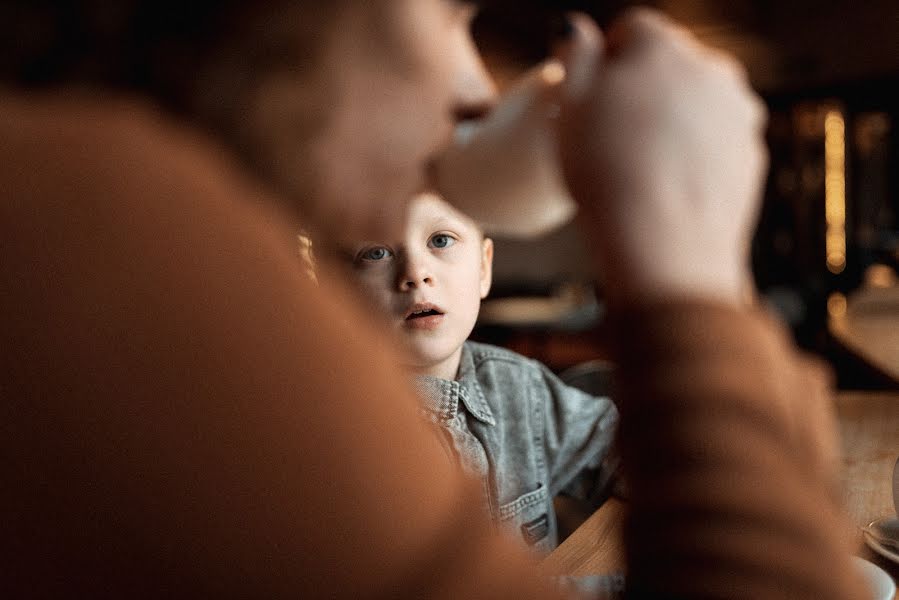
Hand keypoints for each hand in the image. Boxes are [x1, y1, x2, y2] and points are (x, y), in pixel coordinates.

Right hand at [555, 9, 767, 307]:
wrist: (666, 248)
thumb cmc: (607, 175)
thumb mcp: (570, 106)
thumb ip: (574, 54)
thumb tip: (577, 29)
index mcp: (663, 46)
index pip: (632, 29)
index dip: (604, 63)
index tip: (590, 100)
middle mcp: (712, 68)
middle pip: (669, 64)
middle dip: (642, 89)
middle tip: (610, 137)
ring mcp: (739, 112)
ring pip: (694, 103)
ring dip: (669, 122)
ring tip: (638, 167)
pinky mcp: (751, 153)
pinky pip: (714, 142)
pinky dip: (692, 154)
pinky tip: (664, 186)